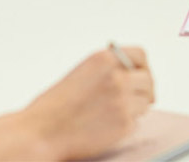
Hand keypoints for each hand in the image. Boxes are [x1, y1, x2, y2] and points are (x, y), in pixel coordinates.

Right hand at [13, 47, 153, 160]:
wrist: (40, 133)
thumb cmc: (55, 107)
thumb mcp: (81, 74)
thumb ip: (108, 70)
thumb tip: (134, 75)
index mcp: (103, 59)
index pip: (140, 55)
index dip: (142, 67)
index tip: (140, 75)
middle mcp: (116, 77)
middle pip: (148, 80)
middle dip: (144, 90)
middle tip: (135, 100)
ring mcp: (122, 100)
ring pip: (144, 102)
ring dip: (135, 109)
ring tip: (110, 115)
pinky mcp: (124, 123)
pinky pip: (135, 123)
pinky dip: (125, 126)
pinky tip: (105, 127)